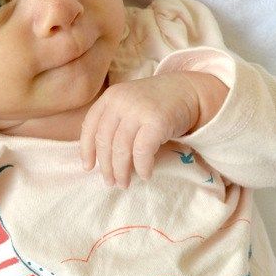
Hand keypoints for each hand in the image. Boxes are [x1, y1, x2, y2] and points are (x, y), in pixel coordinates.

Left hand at [79, 73, 199, 187]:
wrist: (188, 91)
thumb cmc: (155, 103)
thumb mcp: (129, 104)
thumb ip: (113, 122)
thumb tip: (98, 157)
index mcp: (110, 97)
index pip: (90, 126)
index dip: (86, 149)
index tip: (88, 167)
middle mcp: (121, 101)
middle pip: (105, 141)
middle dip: (106, 166)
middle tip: (110, 182)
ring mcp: (138, 110)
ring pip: (121, 149)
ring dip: (122, 171)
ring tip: (124, 184)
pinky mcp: (157, 121)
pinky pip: (142, 152)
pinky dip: (142, 167)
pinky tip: (145, 175)